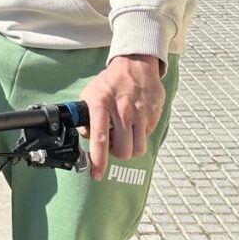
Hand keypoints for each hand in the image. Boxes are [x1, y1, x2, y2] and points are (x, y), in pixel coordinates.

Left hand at [78, 55, 164, 180]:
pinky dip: (139, 135)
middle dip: (116, 153)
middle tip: (112, 143)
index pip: (100, 139)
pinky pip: (147, 137)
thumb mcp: (89, 94)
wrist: (135, 65)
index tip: (96, 174)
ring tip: (123, 136)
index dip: (98, 160)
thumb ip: (85, 117)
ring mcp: (140, 114)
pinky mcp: (153, 115)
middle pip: (123, 151)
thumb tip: (85, 136)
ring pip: (138, 149)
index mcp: (101, 105)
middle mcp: (122, 111)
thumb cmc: (109, 82)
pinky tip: (133, 123)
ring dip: (130, 148)